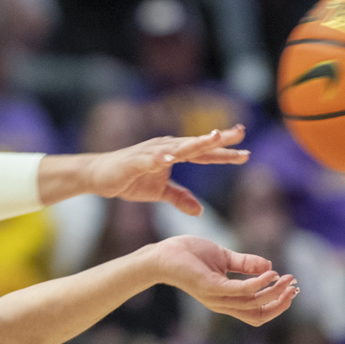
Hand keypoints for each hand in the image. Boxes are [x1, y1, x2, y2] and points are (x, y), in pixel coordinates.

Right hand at [88, 126, 250, 214]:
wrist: (98, 175)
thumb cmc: (129, 179)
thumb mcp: (159, 192)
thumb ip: (180, 198)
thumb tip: (200, 211)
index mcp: (174, 154)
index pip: (205, 154)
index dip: (225, 153)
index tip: (246, 153)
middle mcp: (166, 148)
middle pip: (197, 144)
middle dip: (219, 139)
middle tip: (240, 132)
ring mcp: (152, 152)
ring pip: (179, 147)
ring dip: (196, 142)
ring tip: (214, 137)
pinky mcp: (136, 161)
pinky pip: (151, 159)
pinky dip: (161, 157)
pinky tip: (171, 158)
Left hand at [150, 235, 297, 325]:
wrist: (162, 253)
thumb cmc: (189, 255)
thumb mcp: (224, 258)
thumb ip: (246, 264)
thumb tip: (270, 267)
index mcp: (225, 299)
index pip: (256, 313)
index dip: (276, 305)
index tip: (292, 289)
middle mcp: (221, 303)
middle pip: (258, 314)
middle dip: (280, 303)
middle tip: (294, 287)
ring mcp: (215, 297)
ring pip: (252, 303)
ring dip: (273, 292)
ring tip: (287, 278)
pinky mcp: (209, 287)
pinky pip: (240, 291)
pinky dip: (258, 284)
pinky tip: (270, 274)